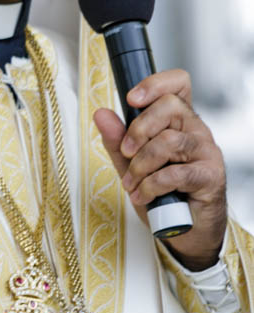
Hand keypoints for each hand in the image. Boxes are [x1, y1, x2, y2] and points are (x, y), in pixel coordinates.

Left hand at [93, 68, 226, 270]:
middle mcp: (195, 131)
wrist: (184, 230)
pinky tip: (143, 195)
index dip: (156, 83)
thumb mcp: (130, 163)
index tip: (132, 98)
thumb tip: (101, 113)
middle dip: (138, 130)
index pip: (178, 84)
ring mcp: (206, 152)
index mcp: (178, 121)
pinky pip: (176, 173)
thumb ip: (117, 139)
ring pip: (170, 141)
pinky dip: (152, 185)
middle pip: (170, 107)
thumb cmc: (162, 191)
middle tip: (126, 152)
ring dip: (141, 164)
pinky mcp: (211, 176)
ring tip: (132, 183)